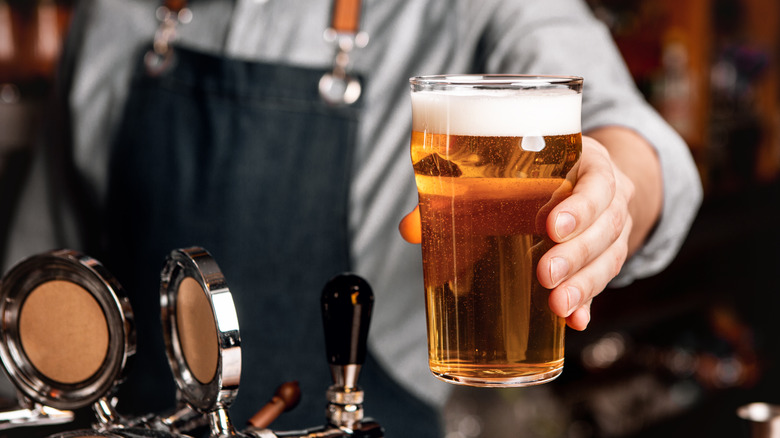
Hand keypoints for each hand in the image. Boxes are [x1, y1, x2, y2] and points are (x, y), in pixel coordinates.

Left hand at [400, 131, 653, 330]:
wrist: (582, 179)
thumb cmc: (534, 173)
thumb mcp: (507, 170)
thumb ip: (457, 195)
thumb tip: (410, 229)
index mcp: (586, 165)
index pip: (597, 181)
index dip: (581, 204)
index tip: (553, 225)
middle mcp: (607, 197)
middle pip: (606, 226)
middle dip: (576, 253)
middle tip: (545, 273)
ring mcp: (611, 229)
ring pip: (610, 257)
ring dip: (584, 284)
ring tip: (557, 305)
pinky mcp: (606, 257)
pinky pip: (605, 281)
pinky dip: (589, 303)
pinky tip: (575, 321)